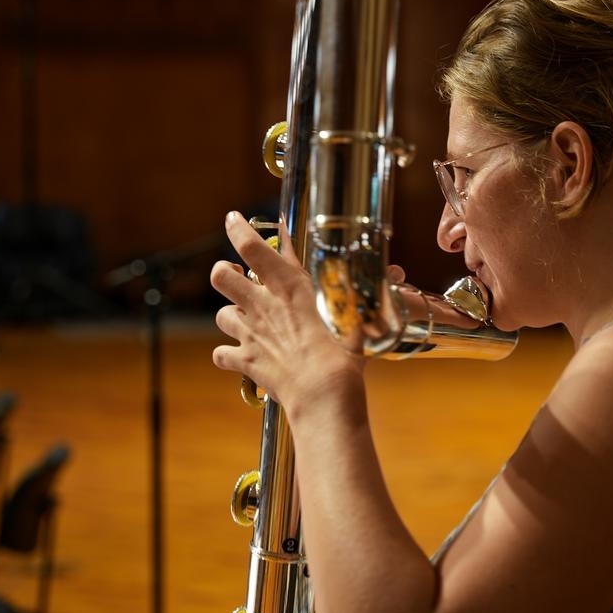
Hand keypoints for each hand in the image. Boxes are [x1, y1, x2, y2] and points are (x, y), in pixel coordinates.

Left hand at [210, 211, 363, 413]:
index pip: (251, 245)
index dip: (238, 228)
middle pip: (222, 276)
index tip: (233, 219)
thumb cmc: (344, 352)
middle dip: (225, 272)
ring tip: (244, 317)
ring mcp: (250, 334)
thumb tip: (391, 271)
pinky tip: (238, 354)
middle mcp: (262, 305)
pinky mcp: (246, 362)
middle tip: (236, 274)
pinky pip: (222, 354)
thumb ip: (355, 289)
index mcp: (288, 285)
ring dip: (230, 314)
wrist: (325, 393)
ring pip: (221, 314)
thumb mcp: (353, 311)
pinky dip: (227, 354)